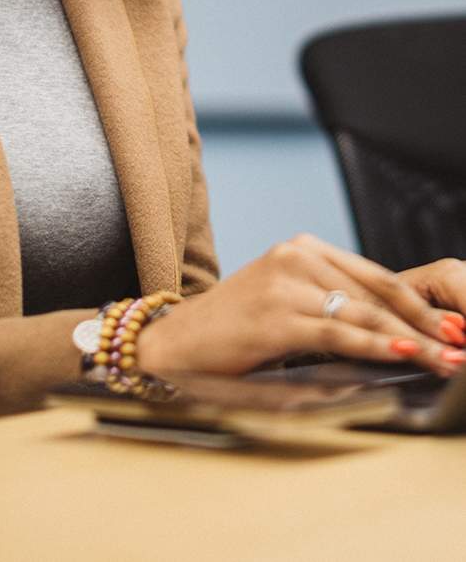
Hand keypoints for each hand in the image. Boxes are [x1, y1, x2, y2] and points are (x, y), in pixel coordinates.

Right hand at [135, 234, 465, 379]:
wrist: (173, 344)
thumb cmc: (232, 333)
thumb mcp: (287, 310)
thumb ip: (332, 313)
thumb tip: (395, 337)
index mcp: (301, 250)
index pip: (376, 276)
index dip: (420, 304)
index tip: (451, 328)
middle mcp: (295, 255)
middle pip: (379, 292)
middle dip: (426, 324)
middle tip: (459, 347)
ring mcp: (285, 281)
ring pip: (365, 312)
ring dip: (412, 341)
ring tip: (444, 361)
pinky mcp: (276, 313)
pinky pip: (339, 332)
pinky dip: (378, 347)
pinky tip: (405, 356)